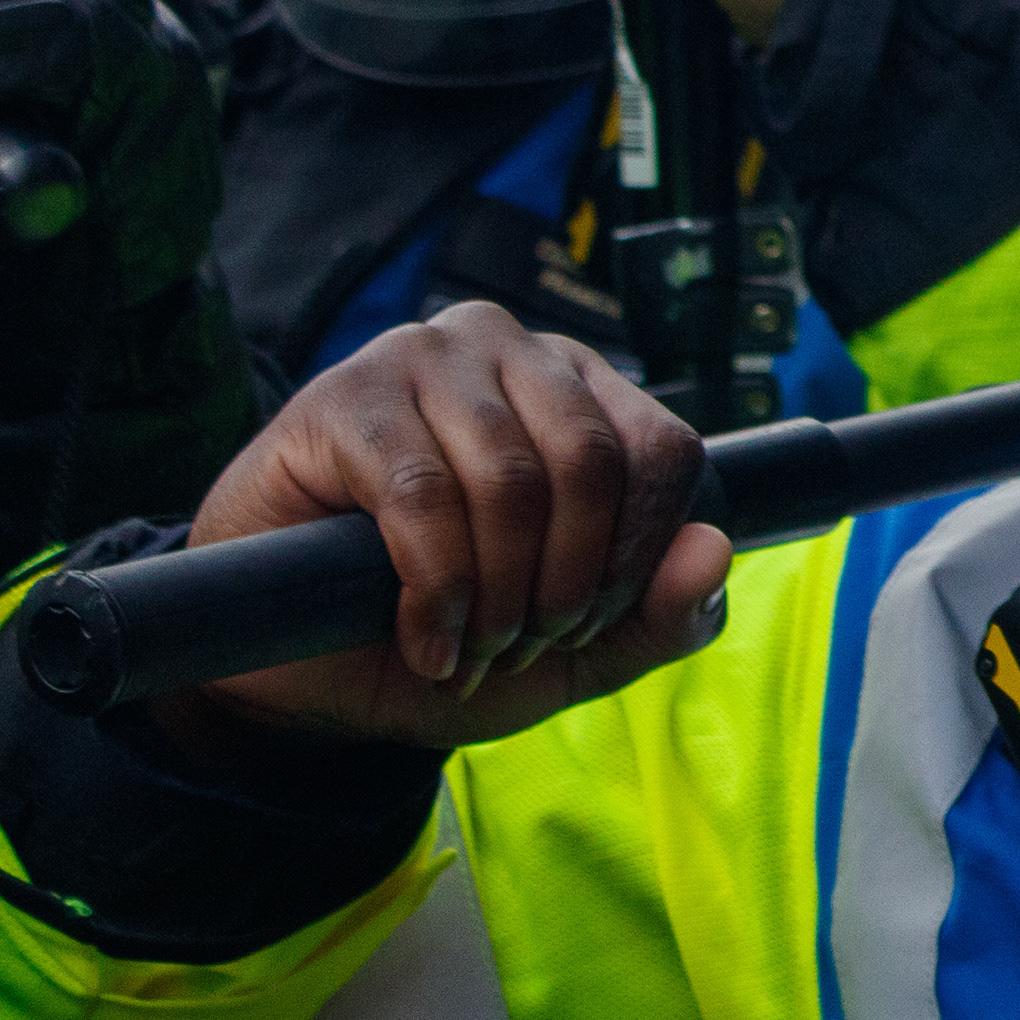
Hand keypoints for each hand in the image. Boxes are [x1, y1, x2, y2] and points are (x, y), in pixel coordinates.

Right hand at [161, 302, 728, 756]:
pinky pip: (422, 498)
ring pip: (511, 482)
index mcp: (585, 389)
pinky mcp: (345, 398)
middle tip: (519, 646)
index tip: (583, 629)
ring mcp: (425, 359)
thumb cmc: (449, 633)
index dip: (637, 561)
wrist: (303, 667)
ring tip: (467, 650)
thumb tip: (716, 550)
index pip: (663, 452)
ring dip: (498, 598)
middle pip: (593, 463)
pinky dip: (436, 593)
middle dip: (567, 586)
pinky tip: (423, 641)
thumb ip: (663, 617)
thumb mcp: (575, 652)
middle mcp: (512, 352)